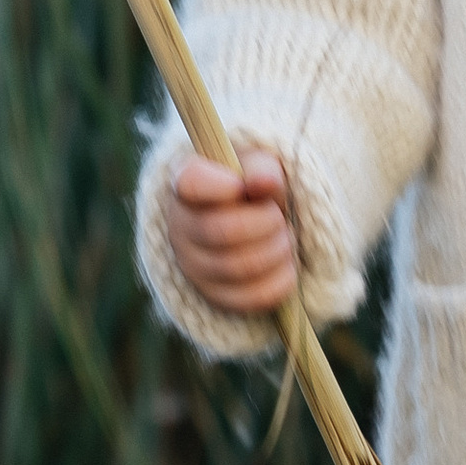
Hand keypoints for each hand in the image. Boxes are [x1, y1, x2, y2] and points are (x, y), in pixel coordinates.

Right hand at [165, 149, 298, 314]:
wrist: (244, 224)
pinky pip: (251, 297)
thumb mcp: (255, 167)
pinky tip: (285, 264)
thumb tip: (266, 181)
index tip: (242, 186)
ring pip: (237, 267)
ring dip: (276, 250)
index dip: (220, 185)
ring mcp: (193, 266)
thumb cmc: (249, 188)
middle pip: (221, 230)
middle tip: (278, 216)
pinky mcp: (215, 296)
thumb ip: (261, 169)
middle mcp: (180, 227)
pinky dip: (280, 280)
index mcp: (184, 184)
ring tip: (284, 239)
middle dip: (265, 222)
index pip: (190, 182)